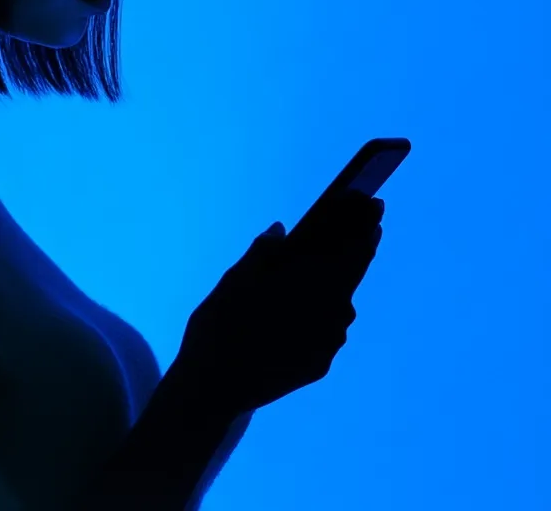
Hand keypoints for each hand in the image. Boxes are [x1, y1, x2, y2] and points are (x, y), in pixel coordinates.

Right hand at [175, 191, 383, 417]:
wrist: (215, 386)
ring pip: (339, 302)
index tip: (374, 202)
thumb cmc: (221, 322)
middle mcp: (333, 312)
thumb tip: (282, 230)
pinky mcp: (321, 364)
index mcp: (316, 283)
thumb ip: (265, 252)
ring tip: (322, 267)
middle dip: (360, 244)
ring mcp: (330, 342)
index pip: (354, 246)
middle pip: (353, 272)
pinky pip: (327, 327)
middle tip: (367, 223)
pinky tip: (302, 306)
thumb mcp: (236, 278)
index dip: (364, 222)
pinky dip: (321, 309)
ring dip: (336, 281)